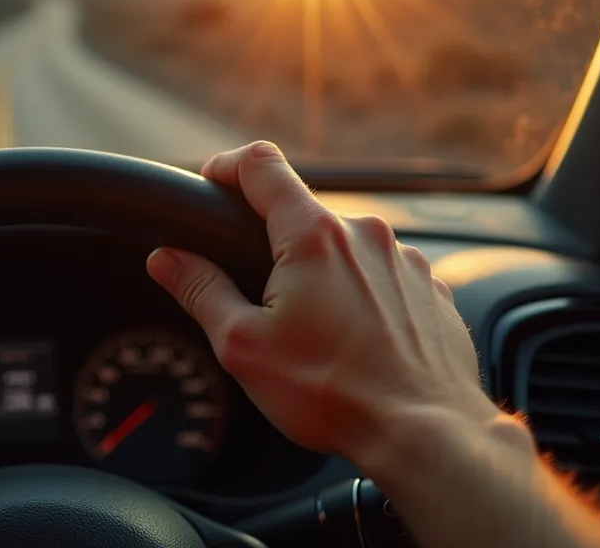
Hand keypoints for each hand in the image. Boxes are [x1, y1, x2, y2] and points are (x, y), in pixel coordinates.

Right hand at [146, 141, 499, 469]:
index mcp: (313, 236)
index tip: (213, 183)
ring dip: (323, 277)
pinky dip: (361, 299)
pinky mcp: (432, 290)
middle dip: (275, 246)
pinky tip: (354, 344)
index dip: (227, 166)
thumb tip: (166, 259)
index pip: (261, 165)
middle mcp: (365, 234)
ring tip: (315, 335)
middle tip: (260, 298)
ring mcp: (405, 261)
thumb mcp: (243, 345)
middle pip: (304, 214)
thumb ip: (200, 291)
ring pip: (346, 249)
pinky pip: (383, 278)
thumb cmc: (332, 392)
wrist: (424, 433)